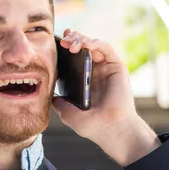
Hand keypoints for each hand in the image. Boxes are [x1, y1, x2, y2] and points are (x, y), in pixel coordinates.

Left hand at [52, 29, 160, 165]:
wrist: (110, 130)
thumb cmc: (93, 126)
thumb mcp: (69, 114)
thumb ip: (60, 104)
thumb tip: (50, 96)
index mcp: (85, 81)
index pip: (75, 58)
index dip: (66, 47)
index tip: (56, 42)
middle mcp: (96, 72)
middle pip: (83, 47)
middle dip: (72, 39)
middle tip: (62, 41)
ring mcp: (107, 68)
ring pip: (94, 44)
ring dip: (81, 39)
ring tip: (69, 44)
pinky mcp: (117, 66)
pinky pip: (106, 48)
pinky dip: (94, 42)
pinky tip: (84, 44)